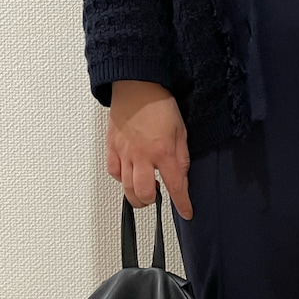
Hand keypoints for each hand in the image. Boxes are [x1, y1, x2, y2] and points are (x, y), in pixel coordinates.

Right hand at [106, 81, 193, 219]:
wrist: (137, 86)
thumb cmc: (160, 105)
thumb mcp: (181, 132)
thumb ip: (181, 157)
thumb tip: (181, 177)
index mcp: (163, 151)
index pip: (175, 187)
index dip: (182, 204)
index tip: (186, 213)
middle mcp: (142, 156)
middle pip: (143, 193)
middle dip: (152, 201)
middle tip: (158, 196)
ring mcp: (124, 152)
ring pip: (126, 187)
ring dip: (136, 194)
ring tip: (145, 189)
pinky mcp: (111, 147)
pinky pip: (113, 172)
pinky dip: (121, 179)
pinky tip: (129, 175)